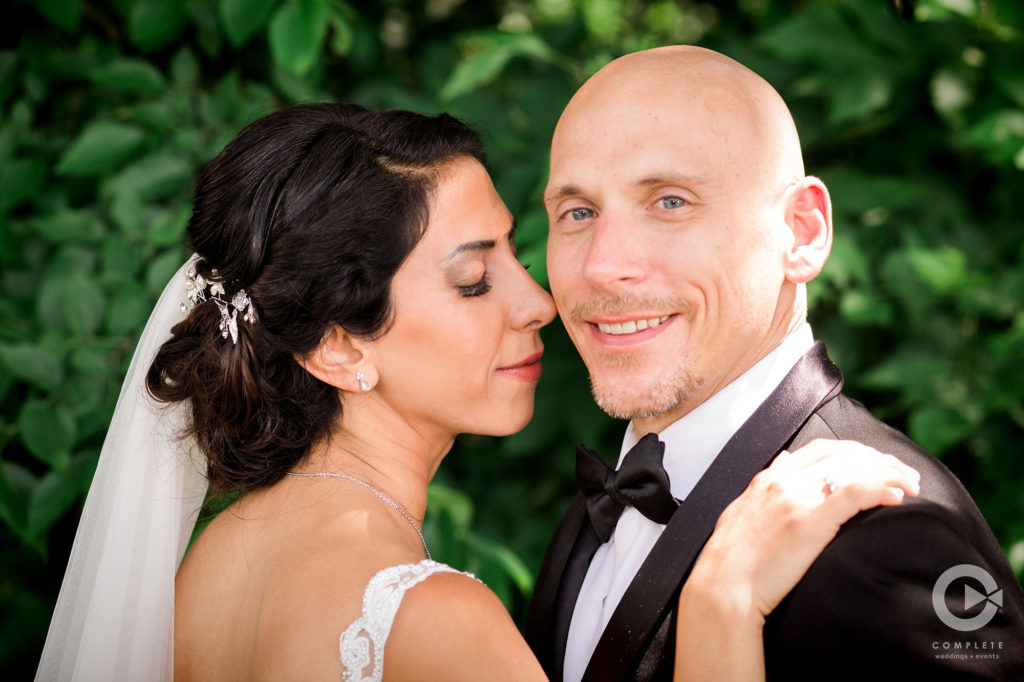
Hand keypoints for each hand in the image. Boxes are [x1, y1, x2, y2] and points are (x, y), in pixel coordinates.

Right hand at [688, 439, 920, 621]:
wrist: (724, 585)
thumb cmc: (733, 561)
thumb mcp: (744, 512)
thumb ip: (765, 487)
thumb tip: (785, 462)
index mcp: (769, 478)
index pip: (821, 449)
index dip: (856, 451)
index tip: (877, 463)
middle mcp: (784, 480)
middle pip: (844, 454)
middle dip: (881, 460)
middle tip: (905, 473)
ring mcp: (797, 497)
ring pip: (854, 468)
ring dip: (890, 473)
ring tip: (910, 485)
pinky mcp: (811, 519)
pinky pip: (855, 492)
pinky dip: (881, 489)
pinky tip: (896, 497)